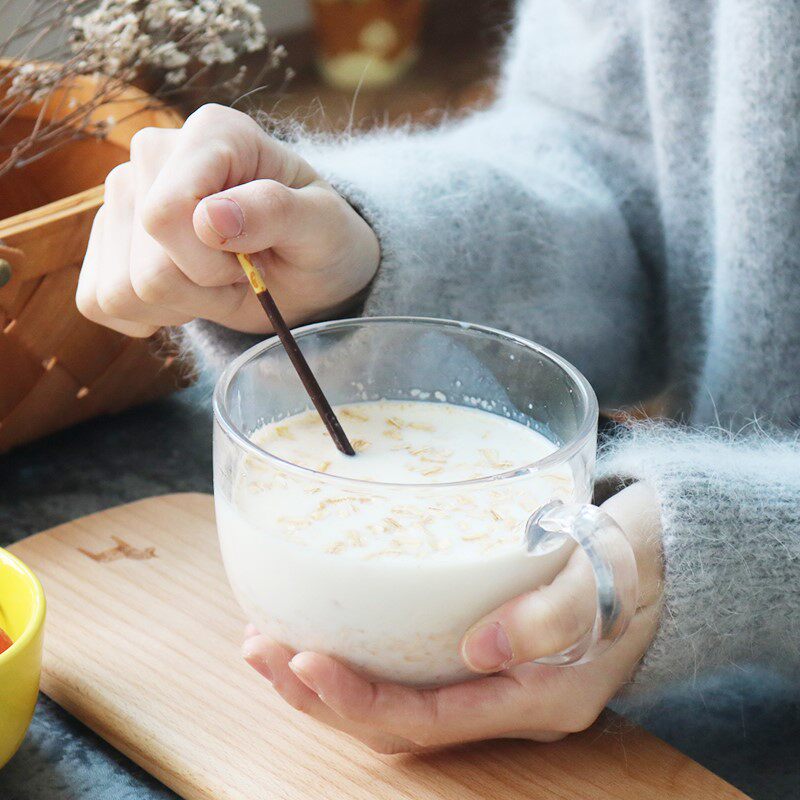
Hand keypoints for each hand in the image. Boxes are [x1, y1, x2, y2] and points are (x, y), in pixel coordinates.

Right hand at [77, 104, 379, 336]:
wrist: (307, 268)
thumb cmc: (319, 241)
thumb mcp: (322, 227)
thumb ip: (276, 212)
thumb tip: (209, 216)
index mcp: (213, 134)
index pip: (164, 213)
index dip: (209, 260)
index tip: (251, 258)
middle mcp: (154, 155)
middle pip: (145, 262)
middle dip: (204, 286)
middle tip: (243, 269)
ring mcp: (123, 196)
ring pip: (119, 289)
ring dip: (180, 303)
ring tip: (220, 279)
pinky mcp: (107, 240)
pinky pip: (99, 300)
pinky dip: (149, 316)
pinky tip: (187, 297)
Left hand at [242, 482, 663, 753]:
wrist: (663, 555)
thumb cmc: (637, 557)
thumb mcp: (607, 573)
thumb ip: (554, 614)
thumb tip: (482, 650)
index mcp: (537, 697)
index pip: (429, 721)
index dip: (359, 700)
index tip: (301, 660)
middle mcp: (506, 700)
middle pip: (396, 721)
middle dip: (320, 694)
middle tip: (260, 649)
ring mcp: (493, 679)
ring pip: (395, 699)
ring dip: (327, 675)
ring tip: (268, 639)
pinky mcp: (483, 651)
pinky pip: (407, 669)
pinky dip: (358, 651)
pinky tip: (322, 622)